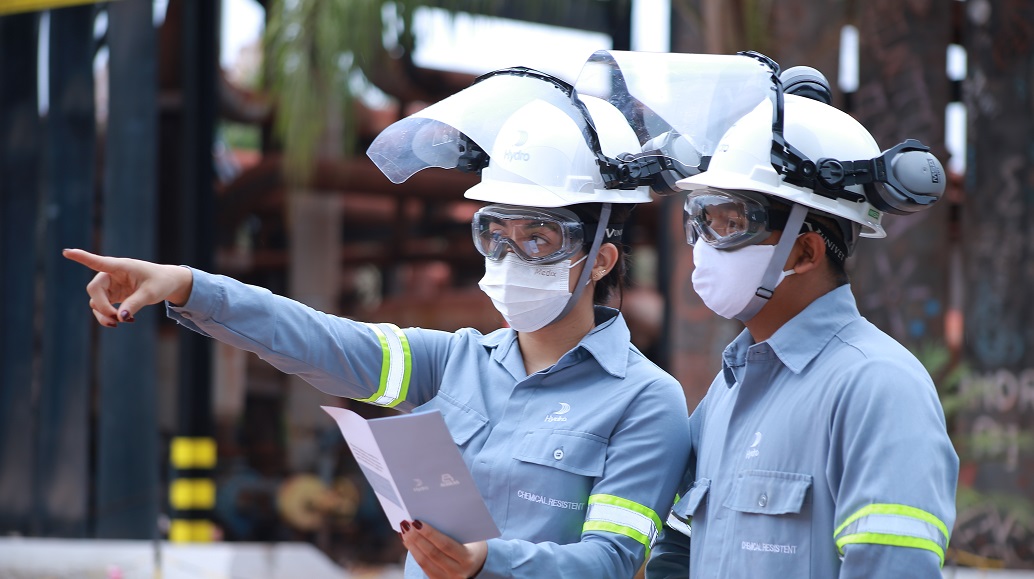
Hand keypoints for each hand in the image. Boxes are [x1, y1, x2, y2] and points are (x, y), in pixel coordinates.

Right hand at [62, 248, 193, 326]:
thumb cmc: (160, 282)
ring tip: (120, 322)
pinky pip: (102, 308)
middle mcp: (111, 274)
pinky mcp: (112, 295)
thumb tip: (119, 318)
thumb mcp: (151, 293)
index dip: (82, 257)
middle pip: (94, 290)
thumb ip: (135, 304)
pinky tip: (125, 320)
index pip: (98, 262)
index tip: (66, 251)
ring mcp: (110, 285)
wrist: (167, 283)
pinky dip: (109, 317)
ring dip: (104, 314)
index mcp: (121, 266)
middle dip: (102, 306)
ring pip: (95, 302)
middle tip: (116, 319)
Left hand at [400, 520, 487, 578]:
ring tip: (404, 532)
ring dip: (412, 545)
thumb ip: (453, 528)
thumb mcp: (469, 535)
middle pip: (432, 554)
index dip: (429, 534)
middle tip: (406, 524)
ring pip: (424, 562)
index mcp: (468, 557)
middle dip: (417, 538)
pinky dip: (414, 553)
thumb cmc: (471, 543)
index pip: (445, 545)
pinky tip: (407, 542)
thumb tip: (429, 515)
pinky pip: (423, 568)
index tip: (416, 521)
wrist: (479, 563)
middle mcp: (458, 572)